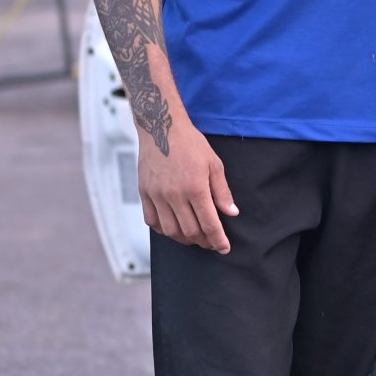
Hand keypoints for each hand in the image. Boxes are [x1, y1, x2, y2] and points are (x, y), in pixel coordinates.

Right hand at [141, 125, 238, 252]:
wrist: (162, 127)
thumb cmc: (190, 144)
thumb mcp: (214, 164)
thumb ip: (222, 192)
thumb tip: (231, 213)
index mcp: (195, 188)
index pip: (209, 224)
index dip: (218, 241)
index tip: (224, 248)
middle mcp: (174, 195)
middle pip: (190, 231)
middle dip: (204, 242)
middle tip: (211, 242)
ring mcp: (157, 195)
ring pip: (170, 231)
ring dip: (184, 239)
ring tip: (194, 236)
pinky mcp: (144, 193)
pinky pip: (152, 221)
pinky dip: (163, 229)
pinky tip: (173, 227)